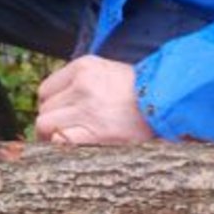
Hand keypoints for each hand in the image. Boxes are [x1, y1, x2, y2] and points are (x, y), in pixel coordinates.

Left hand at [35, 55, 151, 143]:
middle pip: (44, 109)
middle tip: (66, 133)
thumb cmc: (139, 92)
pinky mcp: (96, 132)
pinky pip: (61, 141)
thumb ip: (80, 82)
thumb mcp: (108, 72)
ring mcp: (88, 108)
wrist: (168, 102)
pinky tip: (77, 147)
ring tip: (71, 141)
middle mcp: (82, 85)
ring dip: (54, 136)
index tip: (60, 117)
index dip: (50, 107)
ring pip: (46, 125)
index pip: (45, 90)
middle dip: (52, 123)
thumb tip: (55, 106)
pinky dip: (62, 146)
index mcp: (83, 67)